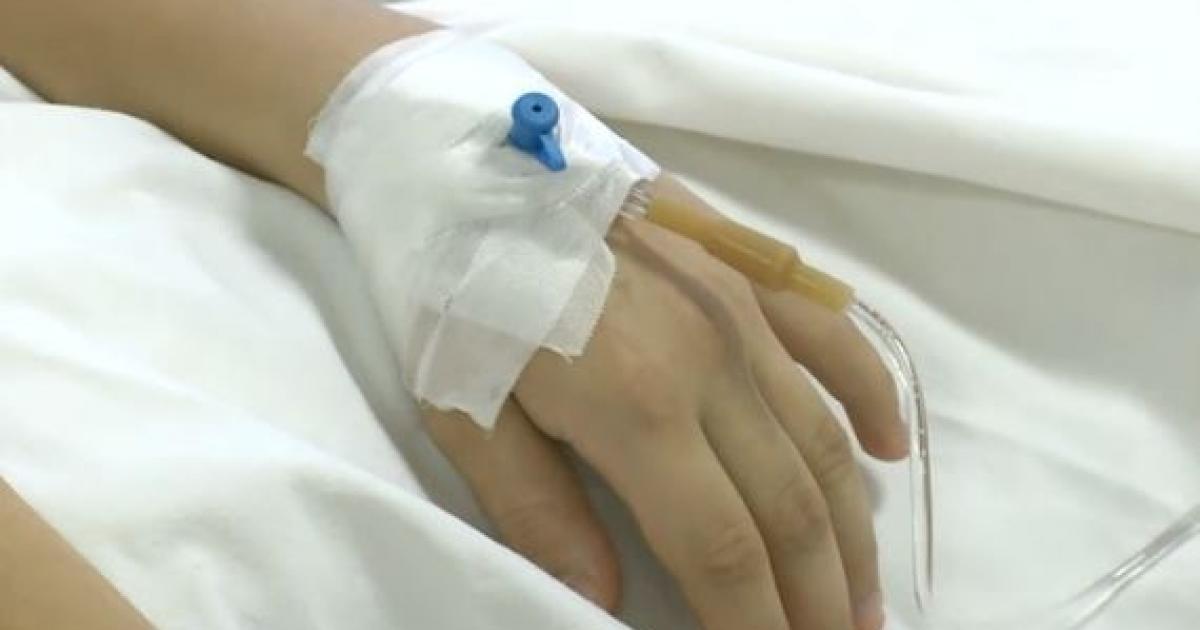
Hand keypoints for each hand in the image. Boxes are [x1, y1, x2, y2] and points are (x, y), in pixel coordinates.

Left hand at [422, 176, 906, 629]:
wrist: (473, 166)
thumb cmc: (456, 291)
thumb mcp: (469, 412)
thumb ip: (539, 512)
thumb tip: (607, 603)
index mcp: (637, 407)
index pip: (721, 548)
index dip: (755, 624)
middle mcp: (713, 364)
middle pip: (789, 508)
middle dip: (817, 597)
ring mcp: (742, 313)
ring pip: (824, 441)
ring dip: (853, 530)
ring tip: (865, 600)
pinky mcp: (749, 272)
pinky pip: (834, 339)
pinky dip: (872, 399)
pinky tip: (891, 454)